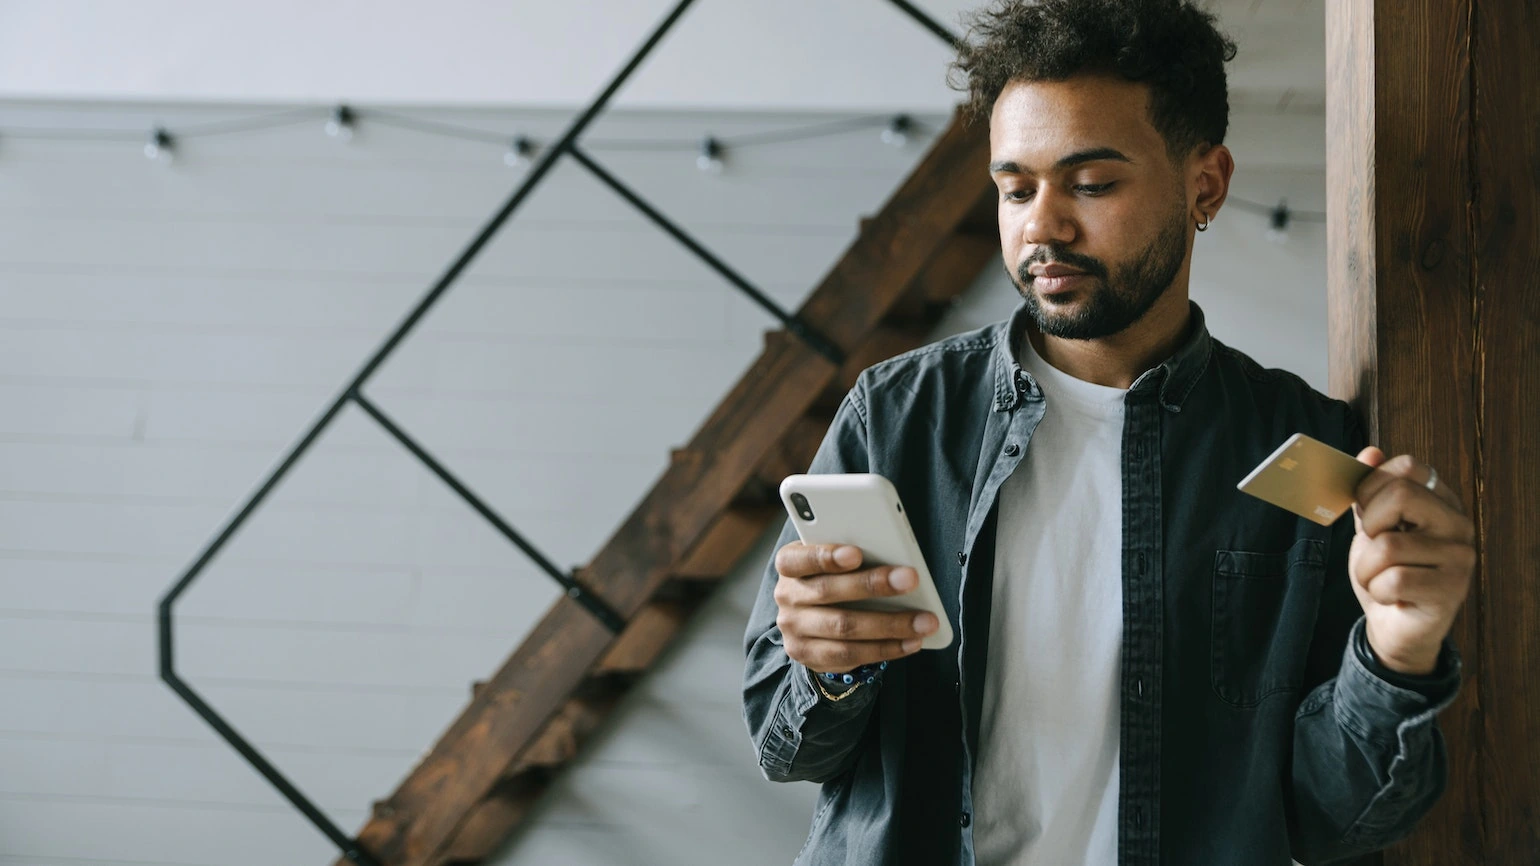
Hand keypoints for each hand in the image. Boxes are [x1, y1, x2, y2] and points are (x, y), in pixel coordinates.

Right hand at [772, 542, 937, 674]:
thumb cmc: (833, 577)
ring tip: (924, 621)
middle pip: (828, 591)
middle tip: (910, 579)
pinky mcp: (809, 656)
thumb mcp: (834, 561)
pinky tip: (911, 642)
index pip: (798, 559)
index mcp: (789, 565)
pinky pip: (850, 655)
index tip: (856, 554)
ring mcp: (795, 629)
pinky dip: (886, 648)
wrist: (810, 618)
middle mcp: (787, 596)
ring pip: (843, 628)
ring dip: (889, 624)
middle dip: (872, 585)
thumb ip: (853, 556)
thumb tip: (895, 558)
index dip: (825, 557)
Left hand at [1348, 447, 1474, 674]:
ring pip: (1388, 545)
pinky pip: (1394, 579)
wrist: (1394, 626)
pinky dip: (1377, 590)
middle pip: (1400, 495)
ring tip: (1379, 578)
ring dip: (1366, 568)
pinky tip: (1391, 596)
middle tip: (1373, 546)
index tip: (1365, 510)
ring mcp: (1460, 557)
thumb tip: (1369, 452)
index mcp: (1440, 501)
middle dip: (1369, 525)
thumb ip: (1369, 493)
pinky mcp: (1452, 589)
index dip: (1372, 485)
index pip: (1408, 466)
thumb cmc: (1384, 572)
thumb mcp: (1371, 528)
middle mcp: (1458, 524)